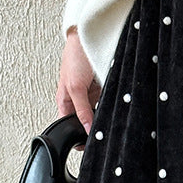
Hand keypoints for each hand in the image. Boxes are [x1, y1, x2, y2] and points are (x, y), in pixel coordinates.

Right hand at [56, 27, 101, 150]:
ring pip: (98, 114)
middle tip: (103, 137)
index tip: (88, 145)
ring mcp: (91, 95)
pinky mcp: (103, 89)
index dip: (77, 137)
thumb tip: (86, 130)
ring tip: (112, 125)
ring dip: (104, 119)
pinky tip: (116, 112)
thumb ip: (81, 110)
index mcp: (65, 102)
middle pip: (85, 121)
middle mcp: (78, 100)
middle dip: (93, 129)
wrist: (87, 38)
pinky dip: (111, 108)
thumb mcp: (76, 87)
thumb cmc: (74, 57)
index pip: (69, 126)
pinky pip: (107, 104)